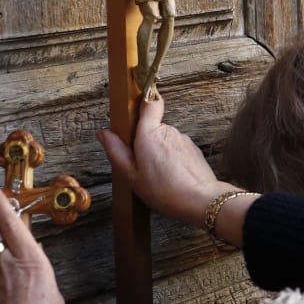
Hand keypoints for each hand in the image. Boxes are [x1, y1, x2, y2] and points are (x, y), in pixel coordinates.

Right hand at [96, 96, 231, 226]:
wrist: (200, 200)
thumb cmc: (164, 190)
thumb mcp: (131, 175)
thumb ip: (116, 151)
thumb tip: (104, 133)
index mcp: (149, 134)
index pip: (149, 103)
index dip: (143, 103)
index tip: (135, 112)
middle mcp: (168, 130)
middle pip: (153, 127)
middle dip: (146, 141)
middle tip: (141, 164)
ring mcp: (183, 139)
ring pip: (165, 140)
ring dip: (160, 152)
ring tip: (158, 175)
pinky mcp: (193, 149)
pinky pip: (177, 149)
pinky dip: (172, 159)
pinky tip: (171, 177)